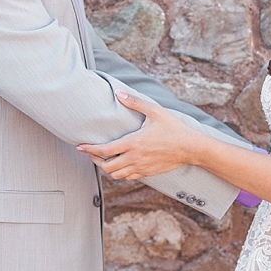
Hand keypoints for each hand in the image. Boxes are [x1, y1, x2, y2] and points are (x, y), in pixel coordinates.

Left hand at [77, 91, 201, 180]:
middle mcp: (134, 158)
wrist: (190, 147)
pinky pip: (128, 177)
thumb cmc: (173, 128)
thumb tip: (118, 93)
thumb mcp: (154, 111)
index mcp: (133, 143)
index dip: (89, 149)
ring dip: (106, 168)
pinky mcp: (147, 173)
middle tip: (91, 153)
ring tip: (102, 159)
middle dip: (95, 160)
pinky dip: (119, 173)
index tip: (80, 146)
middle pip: (106, 166)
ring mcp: (141, 167)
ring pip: (116, 175)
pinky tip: (119, 165)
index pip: (104, 150)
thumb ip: (134, 102)